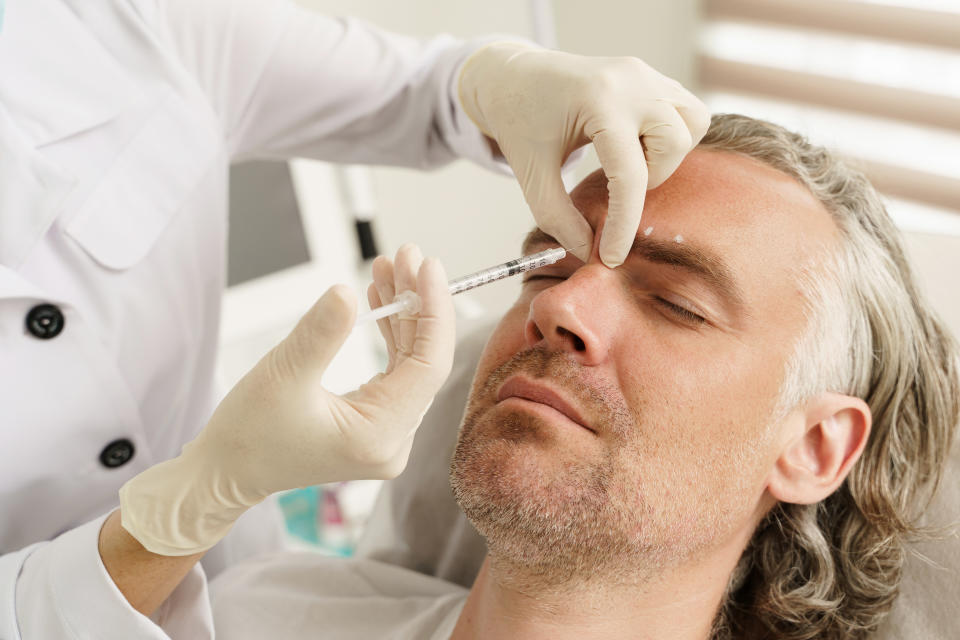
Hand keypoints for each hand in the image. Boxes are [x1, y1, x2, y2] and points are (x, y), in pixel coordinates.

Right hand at [118, 245, 454, 554]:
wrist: (226, 470)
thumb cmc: (248, 432)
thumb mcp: (283, 374)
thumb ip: (320, 332)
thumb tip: (347, 292)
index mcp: (379, 436)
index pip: (430, 365)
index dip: (434, 310)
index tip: (429, 266)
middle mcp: (393, 440)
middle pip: (424, 359)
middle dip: (416, 303)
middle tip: (406, 254)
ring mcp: (387, 433)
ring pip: (411, 361)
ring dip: (402, 312)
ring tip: (389, 267)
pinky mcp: (375, 422)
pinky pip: (395, 370)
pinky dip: (389, 333)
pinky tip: (380, 298)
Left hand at [459, 42, 709, 266]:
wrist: (513, 76)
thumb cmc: (519, 122)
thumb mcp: (530, 175)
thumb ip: (557, 218)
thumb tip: (587, 252)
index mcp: (598, 101)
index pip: (629, 174)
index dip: (624, 224)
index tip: (612, 256)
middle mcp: (630, 81)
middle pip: (675, 144)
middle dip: (653, 178)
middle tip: (615, 185)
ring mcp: (645, 73)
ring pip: (693, 122)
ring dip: (669, 155)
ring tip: (628, 162)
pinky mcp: (650, 75)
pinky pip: (685, 111)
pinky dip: (669, 137)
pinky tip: (634, 146)